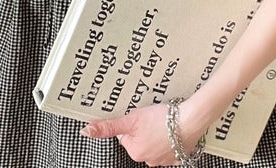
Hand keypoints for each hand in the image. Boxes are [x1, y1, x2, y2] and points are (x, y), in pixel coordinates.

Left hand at [80, 101, 206, 166]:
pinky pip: (170, 147)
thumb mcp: (131, 119)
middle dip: (144, 128)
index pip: (126, 136)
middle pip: (140, 140)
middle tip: (152, 116)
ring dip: (158, 133)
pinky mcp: (178, 156)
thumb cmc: (161, 119)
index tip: (141, 116)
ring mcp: (165, 160)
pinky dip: (170, 139)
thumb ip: (108, 127)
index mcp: (135, 152)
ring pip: (155, 143)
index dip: (133, 123)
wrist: (190, 120)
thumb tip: (86, 131)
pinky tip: (173, 130)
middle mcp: (148, 160)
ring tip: (164, 121)